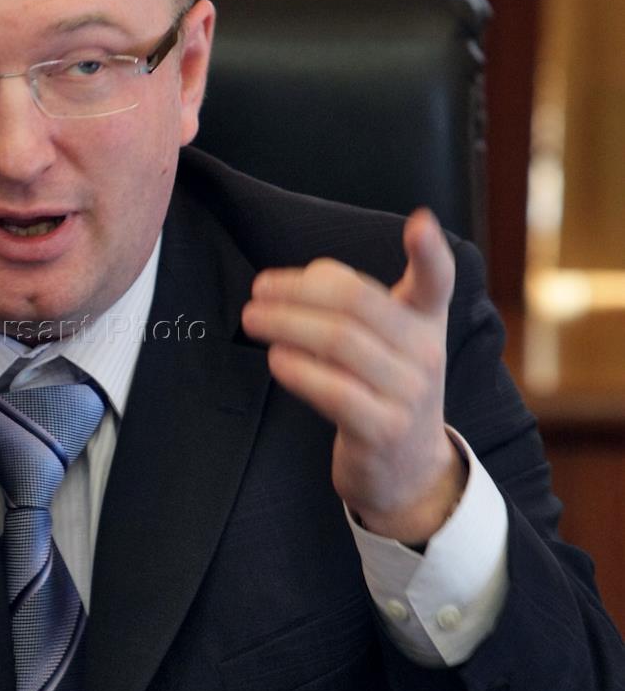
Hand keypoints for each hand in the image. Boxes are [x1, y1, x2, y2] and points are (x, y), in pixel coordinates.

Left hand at [240, 209, 464, 544]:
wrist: (406, 469)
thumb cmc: (382, 388)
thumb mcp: (386, 341)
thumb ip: (354, 302)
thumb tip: (311, 275)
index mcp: (426, 322)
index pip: (437, 281)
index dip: (429, 251)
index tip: (420, 221)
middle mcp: (425, 353)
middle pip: (358, 302)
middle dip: (299, 289)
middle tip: (259, 288)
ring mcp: (408, 395)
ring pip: (340, 342)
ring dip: (286, 323)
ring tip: (253, 318)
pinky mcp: (381, 430)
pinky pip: (333, 391)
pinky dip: (297, 370)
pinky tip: (275, 358)